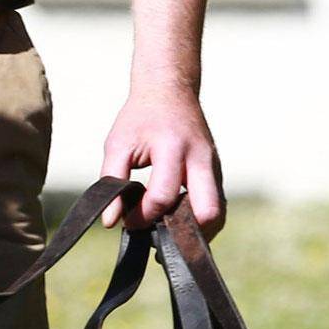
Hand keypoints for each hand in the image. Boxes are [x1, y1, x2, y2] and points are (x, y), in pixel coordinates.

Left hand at [100, 84, 224, 235]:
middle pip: (208, 212)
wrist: (169, 91)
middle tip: (159, 238)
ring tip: (167, 234)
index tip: (128, 222)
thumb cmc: (140, 118)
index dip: (143, 216)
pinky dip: (199, 220)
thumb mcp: (117, 144)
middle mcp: (201, 159)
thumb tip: (110, 222)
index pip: (162, 196)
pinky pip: (216, 206)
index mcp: (173, 147)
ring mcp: (215, 166)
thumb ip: (111, 181)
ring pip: (218, 214)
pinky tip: (178, 223)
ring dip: (195, 232)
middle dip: (185, 234)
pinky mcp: (217, 173)